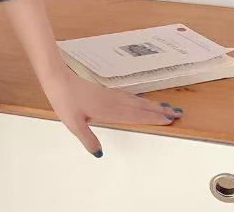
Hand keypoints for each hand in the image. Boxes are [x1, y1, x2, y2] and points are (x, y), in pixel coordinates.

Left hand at [41, 64, 183, 156]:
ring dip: (150, 104)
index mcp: (107, 110)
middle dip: (158, 111)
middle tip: (177, 113)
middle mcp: (111, 101)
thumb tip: (100, 154)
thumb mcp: (73, 123)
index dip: (152, 118)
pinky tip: (138, 101)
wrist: (55, 78)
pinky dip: (137, 99)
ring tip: (165, 107)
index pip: (135, 115)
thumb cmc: (63, 99)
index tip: (170, 120)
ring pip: (134, 100)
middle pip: (139, 107)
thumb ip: (87, 138)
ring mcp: (107, 95)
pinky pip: (126, 96)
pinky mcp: (102, 91)